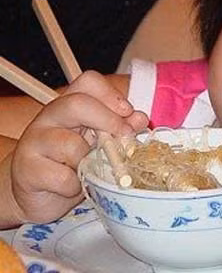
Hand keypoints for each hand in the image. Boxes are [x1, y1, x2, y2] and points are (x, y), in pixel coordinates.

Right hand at [8, 71, 147, 223]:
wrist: (39, 193)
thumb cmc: (73, 163)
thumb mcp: (100, 142)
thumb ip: (120, 128)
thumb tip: (140, 119)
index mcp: (70, 104)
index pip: (88, 81)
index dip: (111, 95)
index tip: (128, 113)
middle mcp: (50, 116)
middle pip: (77, 104)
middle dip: (108, 121)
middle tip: (124, 139)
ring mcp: (35, 141)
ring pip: (70, 145)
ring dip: (90, 163)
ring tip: (90, 171)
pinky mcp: (28, 170)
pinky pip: (63, 177)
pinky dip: (75, 186)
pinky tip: (73, 186)